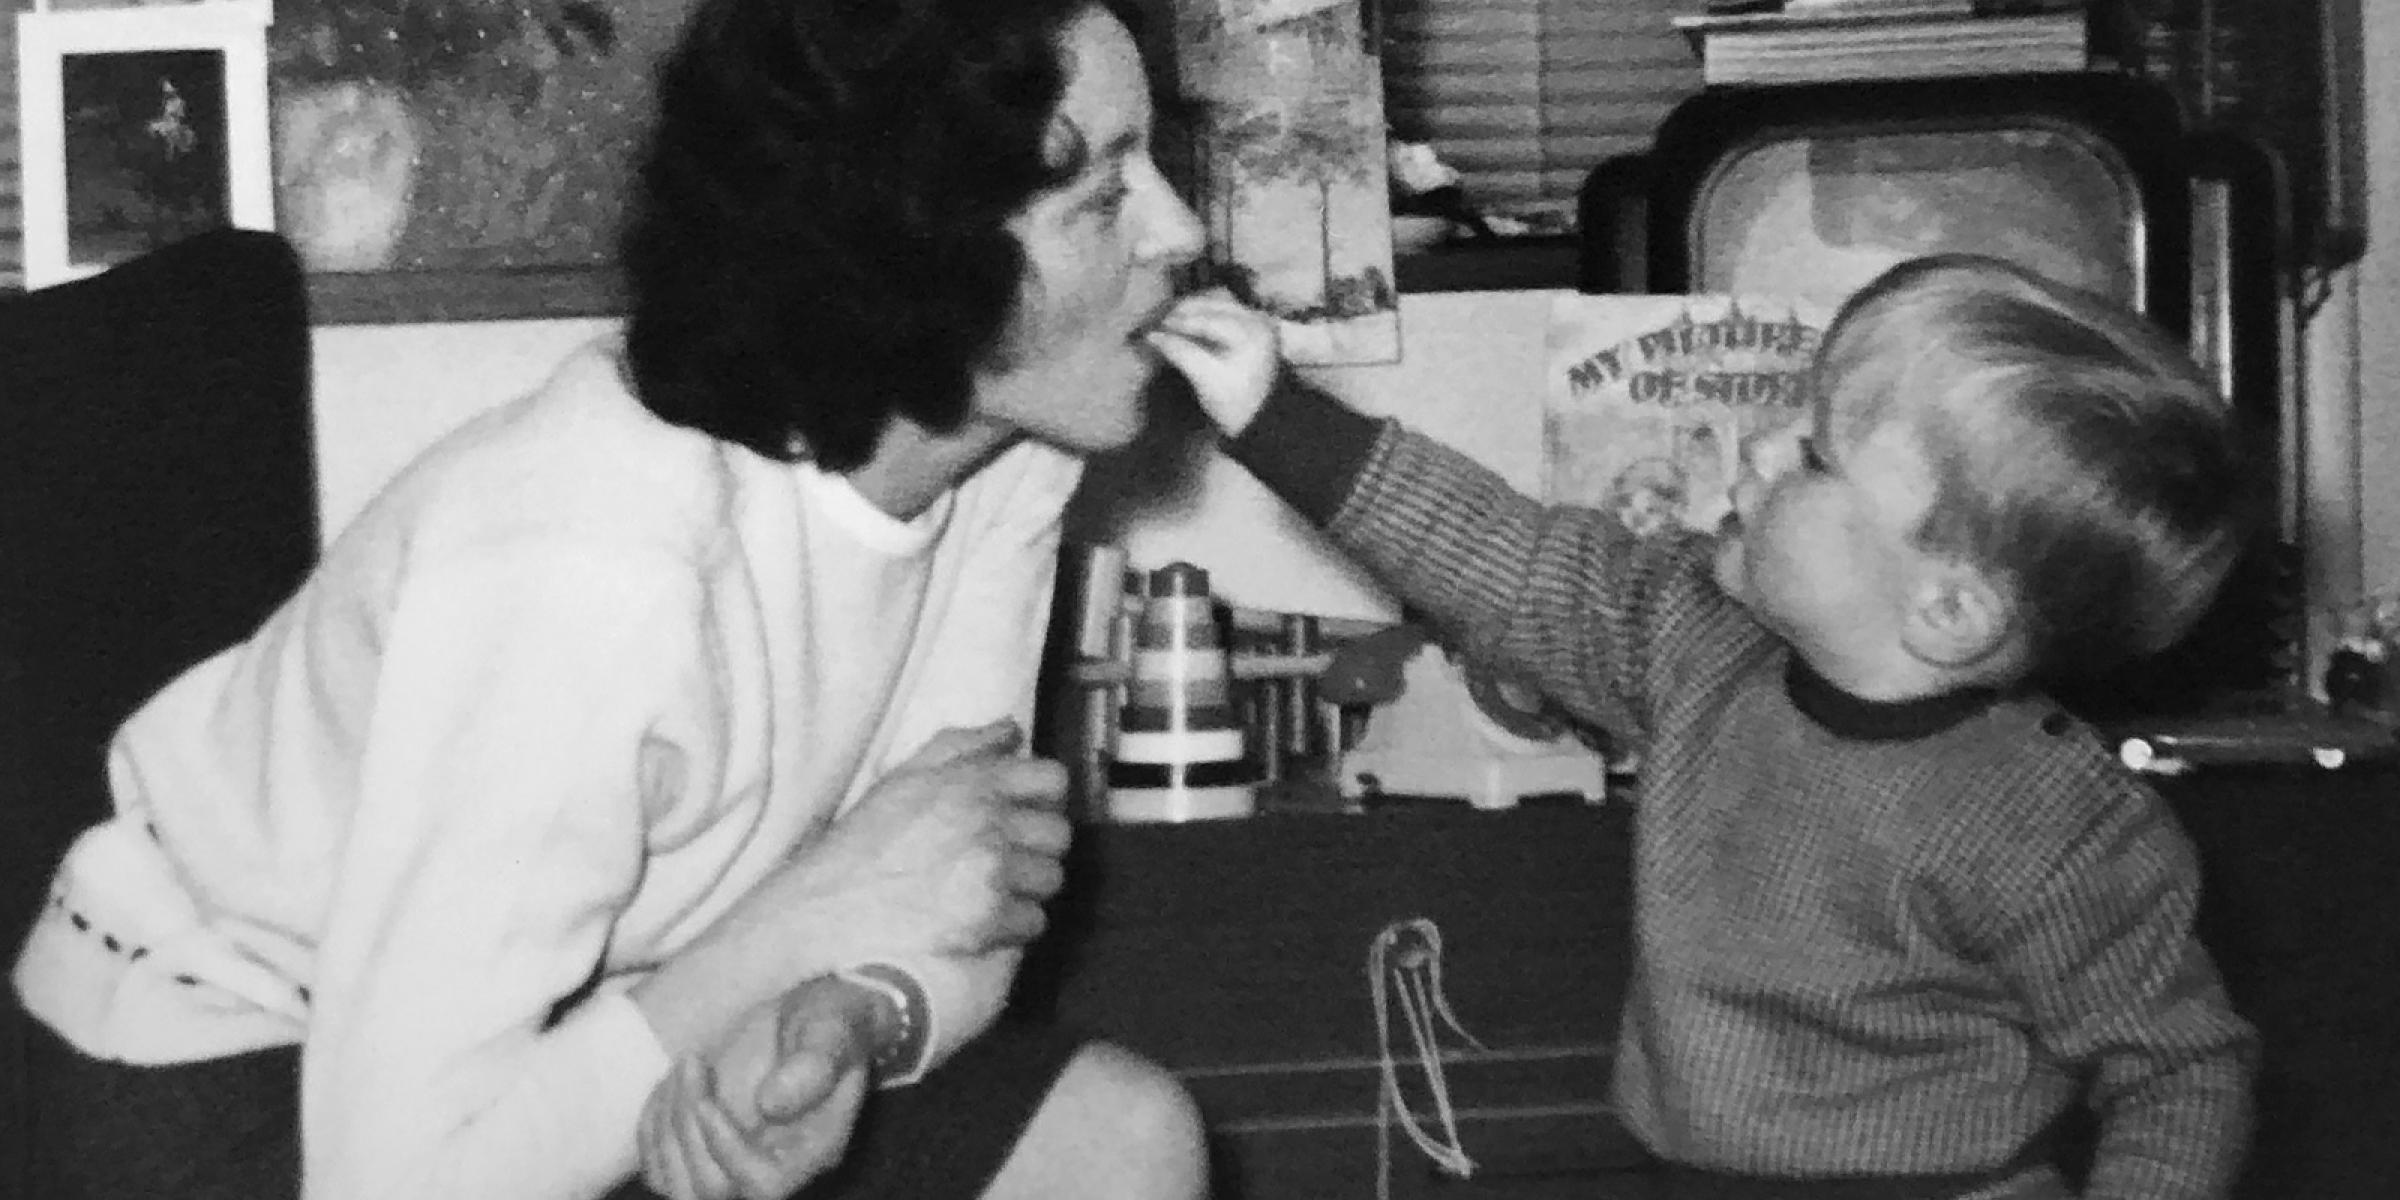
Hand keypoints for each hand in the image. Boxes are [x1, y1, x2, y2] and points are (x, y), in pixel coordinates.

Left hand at [639, 976, 878, 1199]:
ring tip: (685, 1066)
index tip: (707, 1100)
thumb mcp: (831, 1029)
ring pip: (677, 1184)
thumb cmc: (826, 1020)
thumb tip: (771, 1104)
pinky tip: (672, 1080)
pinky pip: (658, 1166)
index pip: (763, 1186)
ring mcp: (733, 1162)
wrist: (805, 1017)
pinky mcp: (702, 1149)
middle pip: (710, 1191)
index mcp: (812, 1149)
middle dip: (687, 1129)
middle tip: (693, 1063)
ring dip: (665, 1125)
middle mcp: (772, 1166)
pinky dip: (651, 1126)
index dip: (726, 1151)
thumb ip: (814, 1063)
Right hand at [775, 719, 1071, 959]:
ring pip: (1051, 880)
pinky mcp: (987, 920)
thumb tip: (1011, 729)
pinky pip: (1034, 921)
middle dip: (1038, 848)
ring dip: (1029, 888)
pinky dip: (1016, 926)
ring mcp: (992, 873)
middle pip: (1059, 835)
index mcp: (973, 784)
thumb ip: (961, 746)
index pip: (1052, 779)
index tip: (1026, 814)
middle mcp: (990, 823)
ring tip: (997, 892)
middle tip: (1011, 860)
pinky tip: (988, 922)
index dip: (1044, 798)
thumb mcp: (905, 777)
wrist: (826, 907)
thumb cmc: (863, 842)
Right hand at [1145, 288, 1282, 435]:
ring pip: (1219, 302)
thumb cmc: (1235, 403)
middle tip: (1158, 320)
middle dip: (1184, 310)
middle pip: (1215, 302)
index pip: (1210, 319)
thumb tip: (1152, 336)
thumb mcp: (1205, 379)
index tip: (1154, 328)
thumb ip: (1180, 352)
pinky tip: (1185, 323)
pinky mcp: (1252, 326)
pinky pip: (1224, 310)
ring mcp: (1257, 320)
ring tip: (1169, 320)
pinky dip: (1203, 314)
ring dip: (1193, 308)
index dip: (1179, 321)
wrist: (1261, 419)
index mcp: (1252, 331)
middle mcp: (1257, 318)